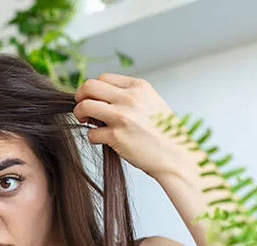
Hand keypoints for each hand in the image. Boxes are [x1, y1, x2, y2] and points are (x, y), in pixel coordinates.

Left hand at [73, 73, 199, 179]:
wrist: (177, 157)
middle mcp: (130, 98)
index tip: (94, 99)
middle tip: (82, 109)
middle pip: (89, 86)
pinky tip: (102, 140)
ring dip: (79, 114)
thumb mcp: (151, 103)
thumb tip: (99, 96)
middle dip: (80, 97)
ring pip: (84, 106)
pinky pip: (90, 133)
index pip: (103, 77)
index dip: (94, 89)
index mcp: (139, 87)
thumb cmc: (164, 133)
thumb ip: (129, 96)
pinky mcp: (117, 136)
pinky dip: (93, 137)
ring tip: (86, 121)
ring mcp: (122, 116)